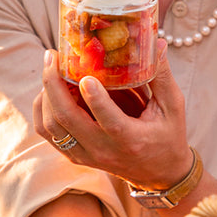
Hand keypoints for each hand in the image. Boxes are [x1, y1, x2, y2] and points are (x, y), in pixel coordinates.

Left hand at [33, 43, 192, 188]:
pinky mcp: (76, 155)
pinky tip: (48, 91)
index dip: (95, 100)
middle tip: (52, 57)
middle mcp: (104, 150)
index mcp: (131, 139)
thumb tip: (157, 42)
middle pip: (67, 120)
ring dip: (46, 95)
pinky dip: (43, 109)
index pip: (109, 121)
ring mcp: (87, 155)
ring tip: (51, 69)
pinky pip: (48, 133)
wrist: (160, 174)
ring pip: (52, 126)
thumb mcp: (173, 108)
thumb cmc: (169, 137)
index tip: (85, 76)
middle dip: (53, 85)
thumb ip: (162, 76)